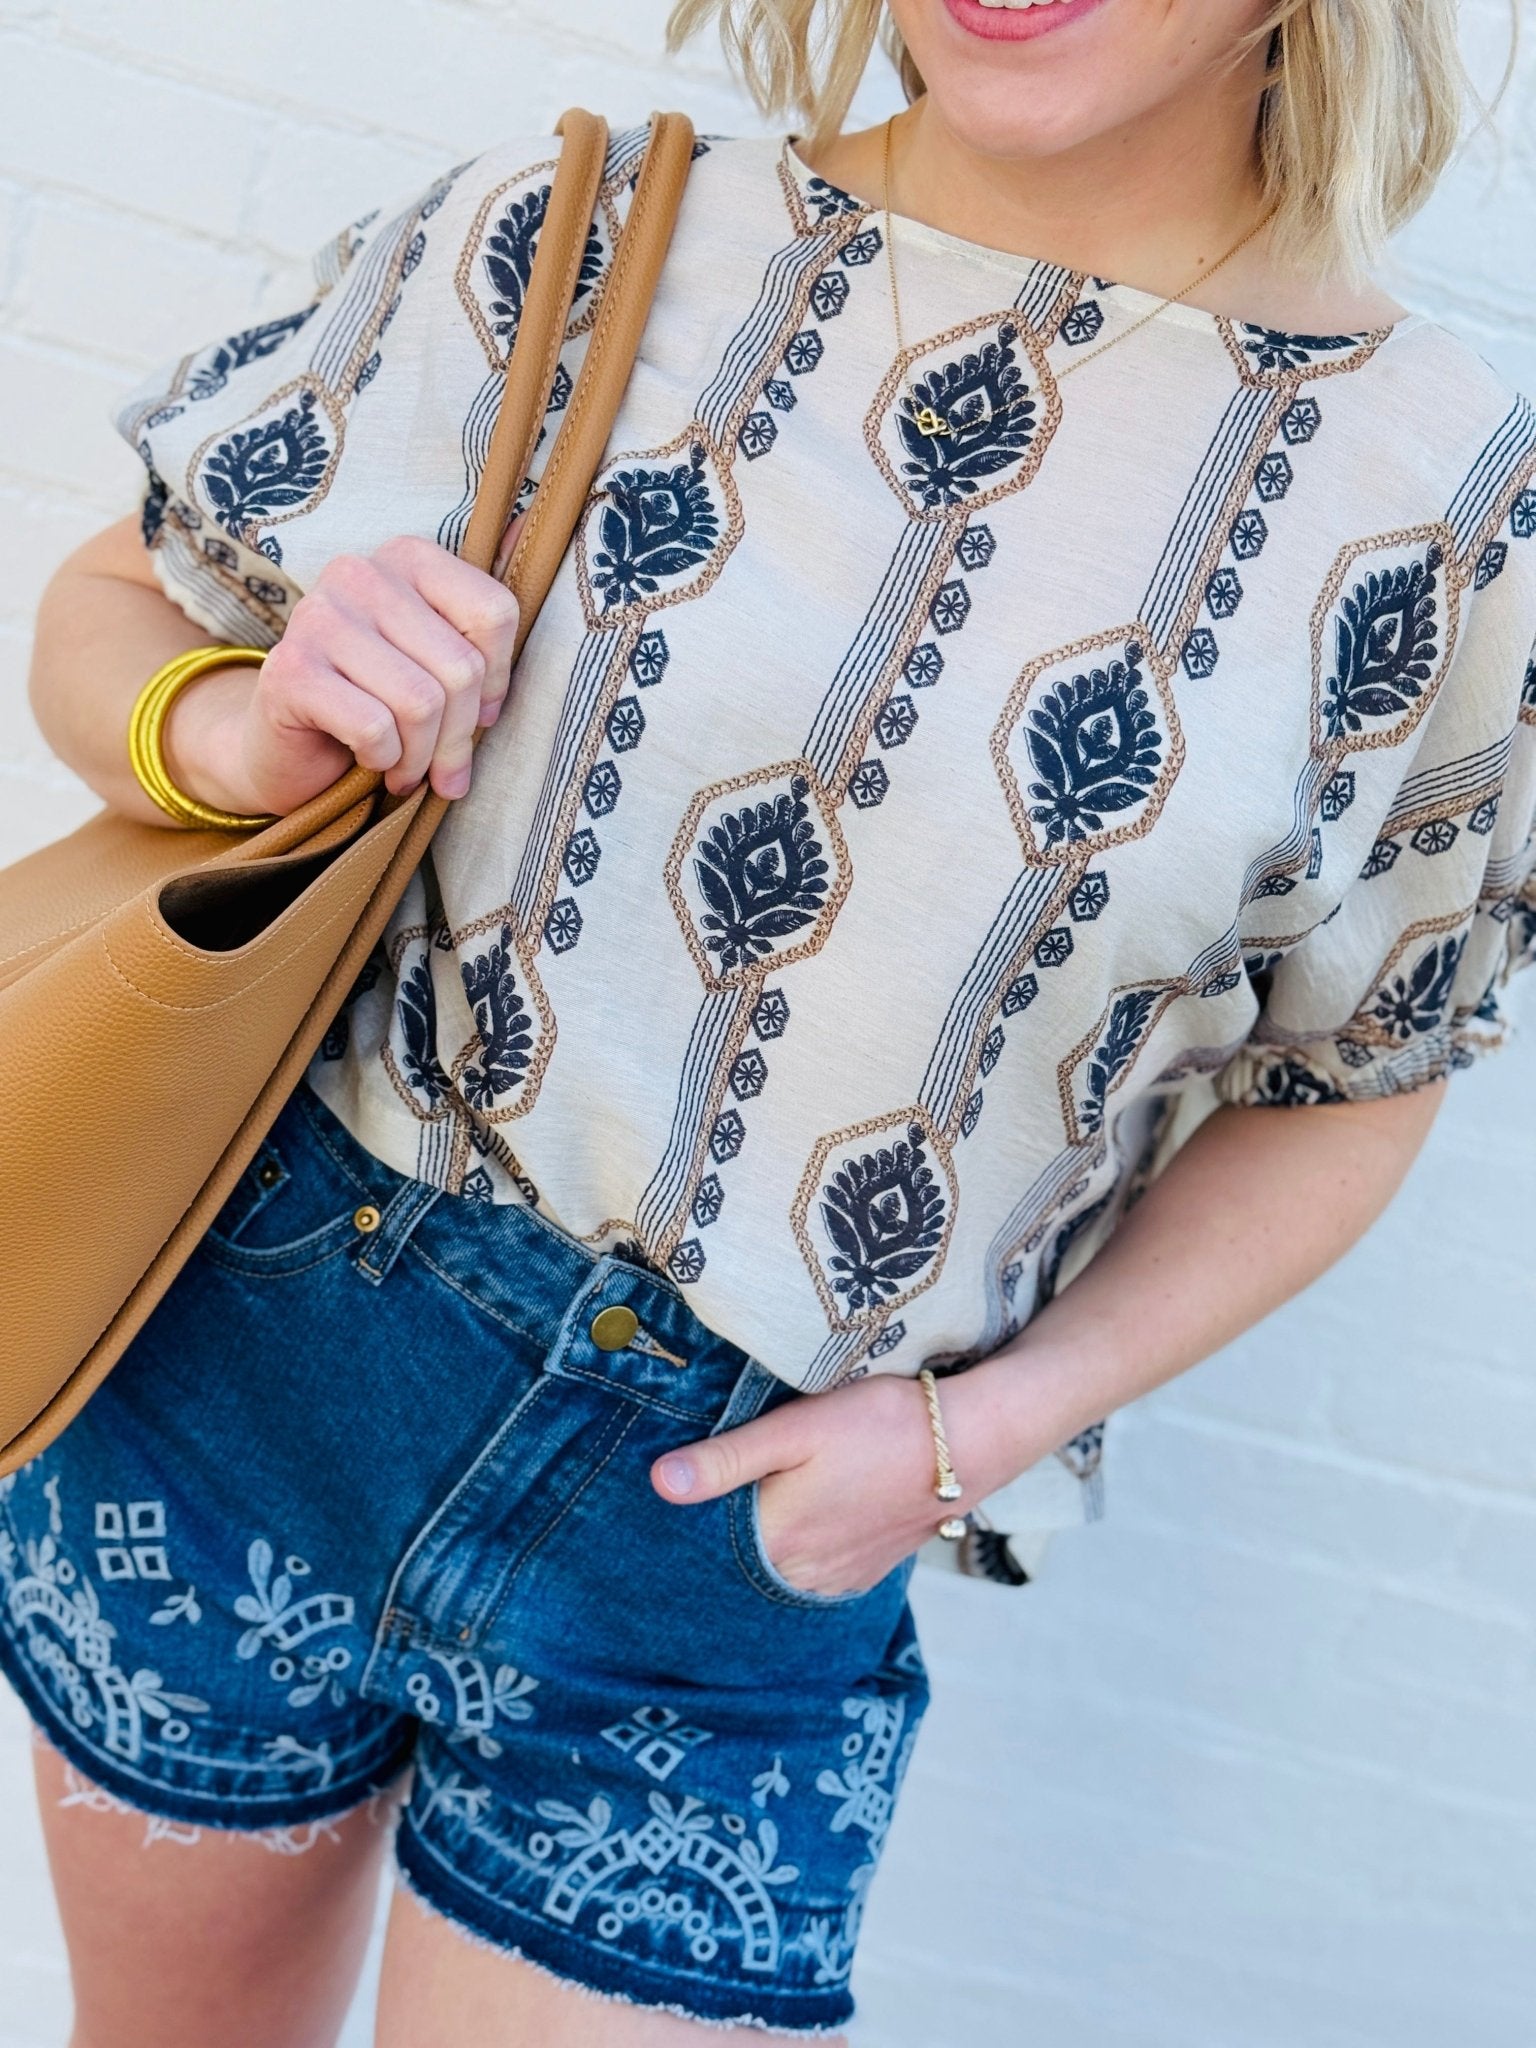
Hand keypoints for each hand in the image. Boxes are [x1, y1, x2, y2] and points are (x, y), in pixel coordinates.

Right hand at [163, 535, 519, 816]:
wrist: (285, 748)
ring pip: (420, 702)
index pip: (493, 613)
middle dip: (458, 736)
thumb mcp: (438, 660)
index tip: (479, 715)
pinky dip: (383, 758)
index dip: (496, 682)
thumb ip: (482, 613)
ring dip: (420, 756)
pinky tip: (370, 760)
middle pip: (460, 667)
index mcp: (406, 558)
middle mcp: (359, 573)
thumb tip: (536, 527)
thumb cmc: (376, 703)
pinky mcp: (290, 669)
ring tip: (406, 768)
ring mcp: (319, 616)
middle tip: (441, 766)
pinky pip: (374, 726)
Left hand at [650, 1373, 977, 1598]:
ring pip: (777, 1573)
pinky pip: (813, 1576)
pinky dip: (795, 1558)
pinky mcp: (866, 1570)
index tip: (663, 1510)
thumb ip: (728, 1459)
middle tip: (697, 1509)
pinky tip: (793, 1530)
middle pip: (741, 1565)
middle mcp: (804, 1574)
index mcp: (778, 1540)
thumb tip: (660, 1482)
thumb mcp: (796, 1429)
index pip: (707, 1550)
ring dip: (760, 1552)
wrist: (969, 1442)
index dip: (686, 1528)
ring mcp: (838, 1578)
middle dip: (718, 1543)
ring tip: (742, 1516)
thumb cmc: (881, 1425)